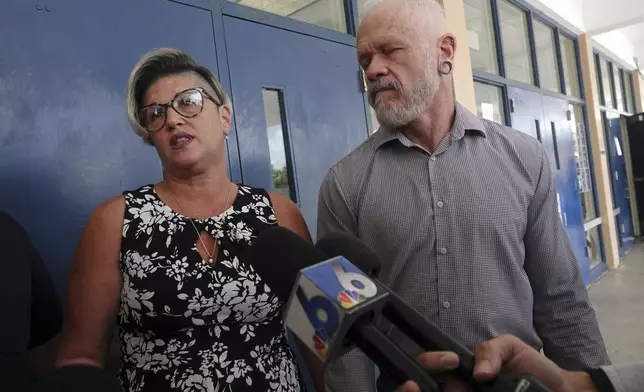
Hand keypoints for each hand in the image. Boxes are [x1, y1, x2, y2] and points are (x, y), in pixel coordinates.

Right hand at [395, 334, 597, 391]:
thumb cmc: (534, 370)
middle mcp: (458, 390)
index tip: (451, 360)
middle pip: (424, 388)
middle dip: (412, 386)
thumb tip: (479, 373)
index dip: (429, 362)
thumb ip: (490, 350)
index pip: (429, 367)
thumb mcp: (510, 348)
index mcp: (459, 373)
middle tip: (416, 385)